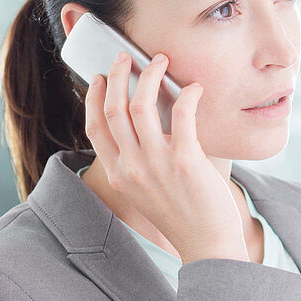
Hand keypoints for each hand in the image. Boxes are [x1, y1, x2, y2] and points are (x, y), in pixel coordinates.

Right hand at [84, 50, 248, 263]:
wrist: (207, 243)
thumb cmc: (181, 214)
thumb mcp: (144, 190)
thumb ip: (136, 162)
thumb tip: (141, 122)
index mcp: (118, 175)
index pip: (94, 128)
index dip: (94, 98)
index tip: (101, 79)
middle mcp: (131, 168)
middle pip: (114, 109)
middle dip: (119, 75)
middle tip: (127, 57)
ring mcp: (156, 165)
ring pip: (140, 106)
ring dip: (149, 75)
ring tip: (160, 61)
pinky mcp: (185, 161)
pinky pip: (180, 114)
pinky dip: (187, 94)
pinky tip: (194, 88)